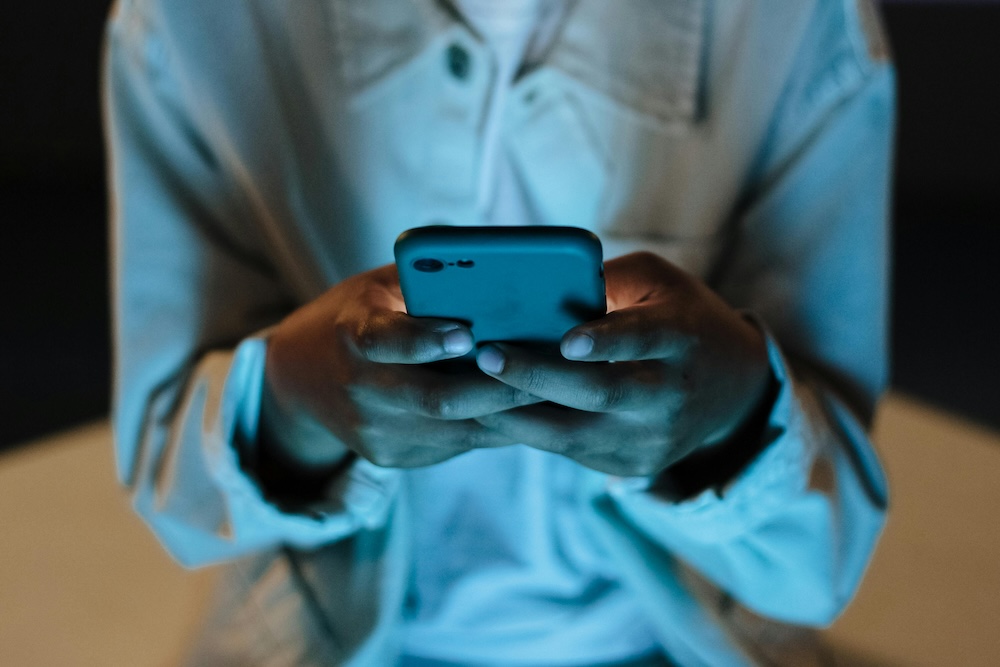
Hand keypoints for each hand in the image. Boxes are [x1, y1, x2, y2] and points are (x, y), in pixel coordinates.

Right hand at [260, 264, 539, 472]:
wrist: (298, 379)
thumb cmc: (358, 315)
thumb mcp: (379, 288)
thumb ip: (426, 284)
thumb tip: (501, 277)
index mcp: (352, 334)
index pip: (384, 341)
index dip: (425, 341)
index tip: (468, 335)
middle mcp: (359, 389)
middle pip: (435, 399)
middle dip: (497, 387)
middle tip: (548, 370)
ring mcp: (374, 430)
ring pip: (454, 430)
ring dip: (506, 414)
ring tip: (552, 392)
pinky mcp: (390, 456)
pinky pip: (452, 445)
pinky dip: (491, 429)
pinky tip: (523, 412)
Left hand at [473, 252, 770, 476]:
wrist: (734, 390)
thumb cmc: (680, 317)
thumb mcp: (658, 282)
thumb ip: (606, 281)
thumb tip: (537, 289)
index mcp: (681, 338)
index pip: (643, 340)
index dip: (606, 341)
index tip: (566, 341)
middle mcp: (670, 394)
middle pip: (600, 392)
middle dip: (537, 377)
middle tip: (485, 356)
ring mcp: (651, 438)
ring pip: (574, 435)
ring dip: (516, 415)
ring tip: (469, 392)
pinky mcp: (632, 466)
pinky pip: (570, 451)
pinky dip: (527, 433)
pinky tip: (489, 414)